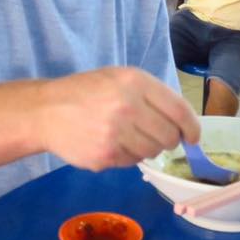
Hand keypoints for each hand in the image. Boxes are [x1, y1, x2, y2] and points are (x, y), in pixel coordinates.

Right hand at [35, 67, 200, 170]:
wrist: (46, 111)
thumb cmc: (87, 91)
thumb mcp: (120, 78)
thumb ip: (152, 95)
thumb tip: (184, 125)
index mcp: (135, 81)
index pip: (179, 110)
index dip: (192, 128)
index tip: (194, 137)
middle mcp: (128, 106)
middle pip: (169, 136)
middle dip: (169, 140)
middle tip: (157, 136)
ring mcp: (116, 133)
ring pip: (153, 152)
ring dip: (148, 149)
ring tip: (130, 137)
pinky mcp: (105, 156)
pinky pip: (132, 162)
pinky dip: (128, 156)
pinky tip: (112, 143)